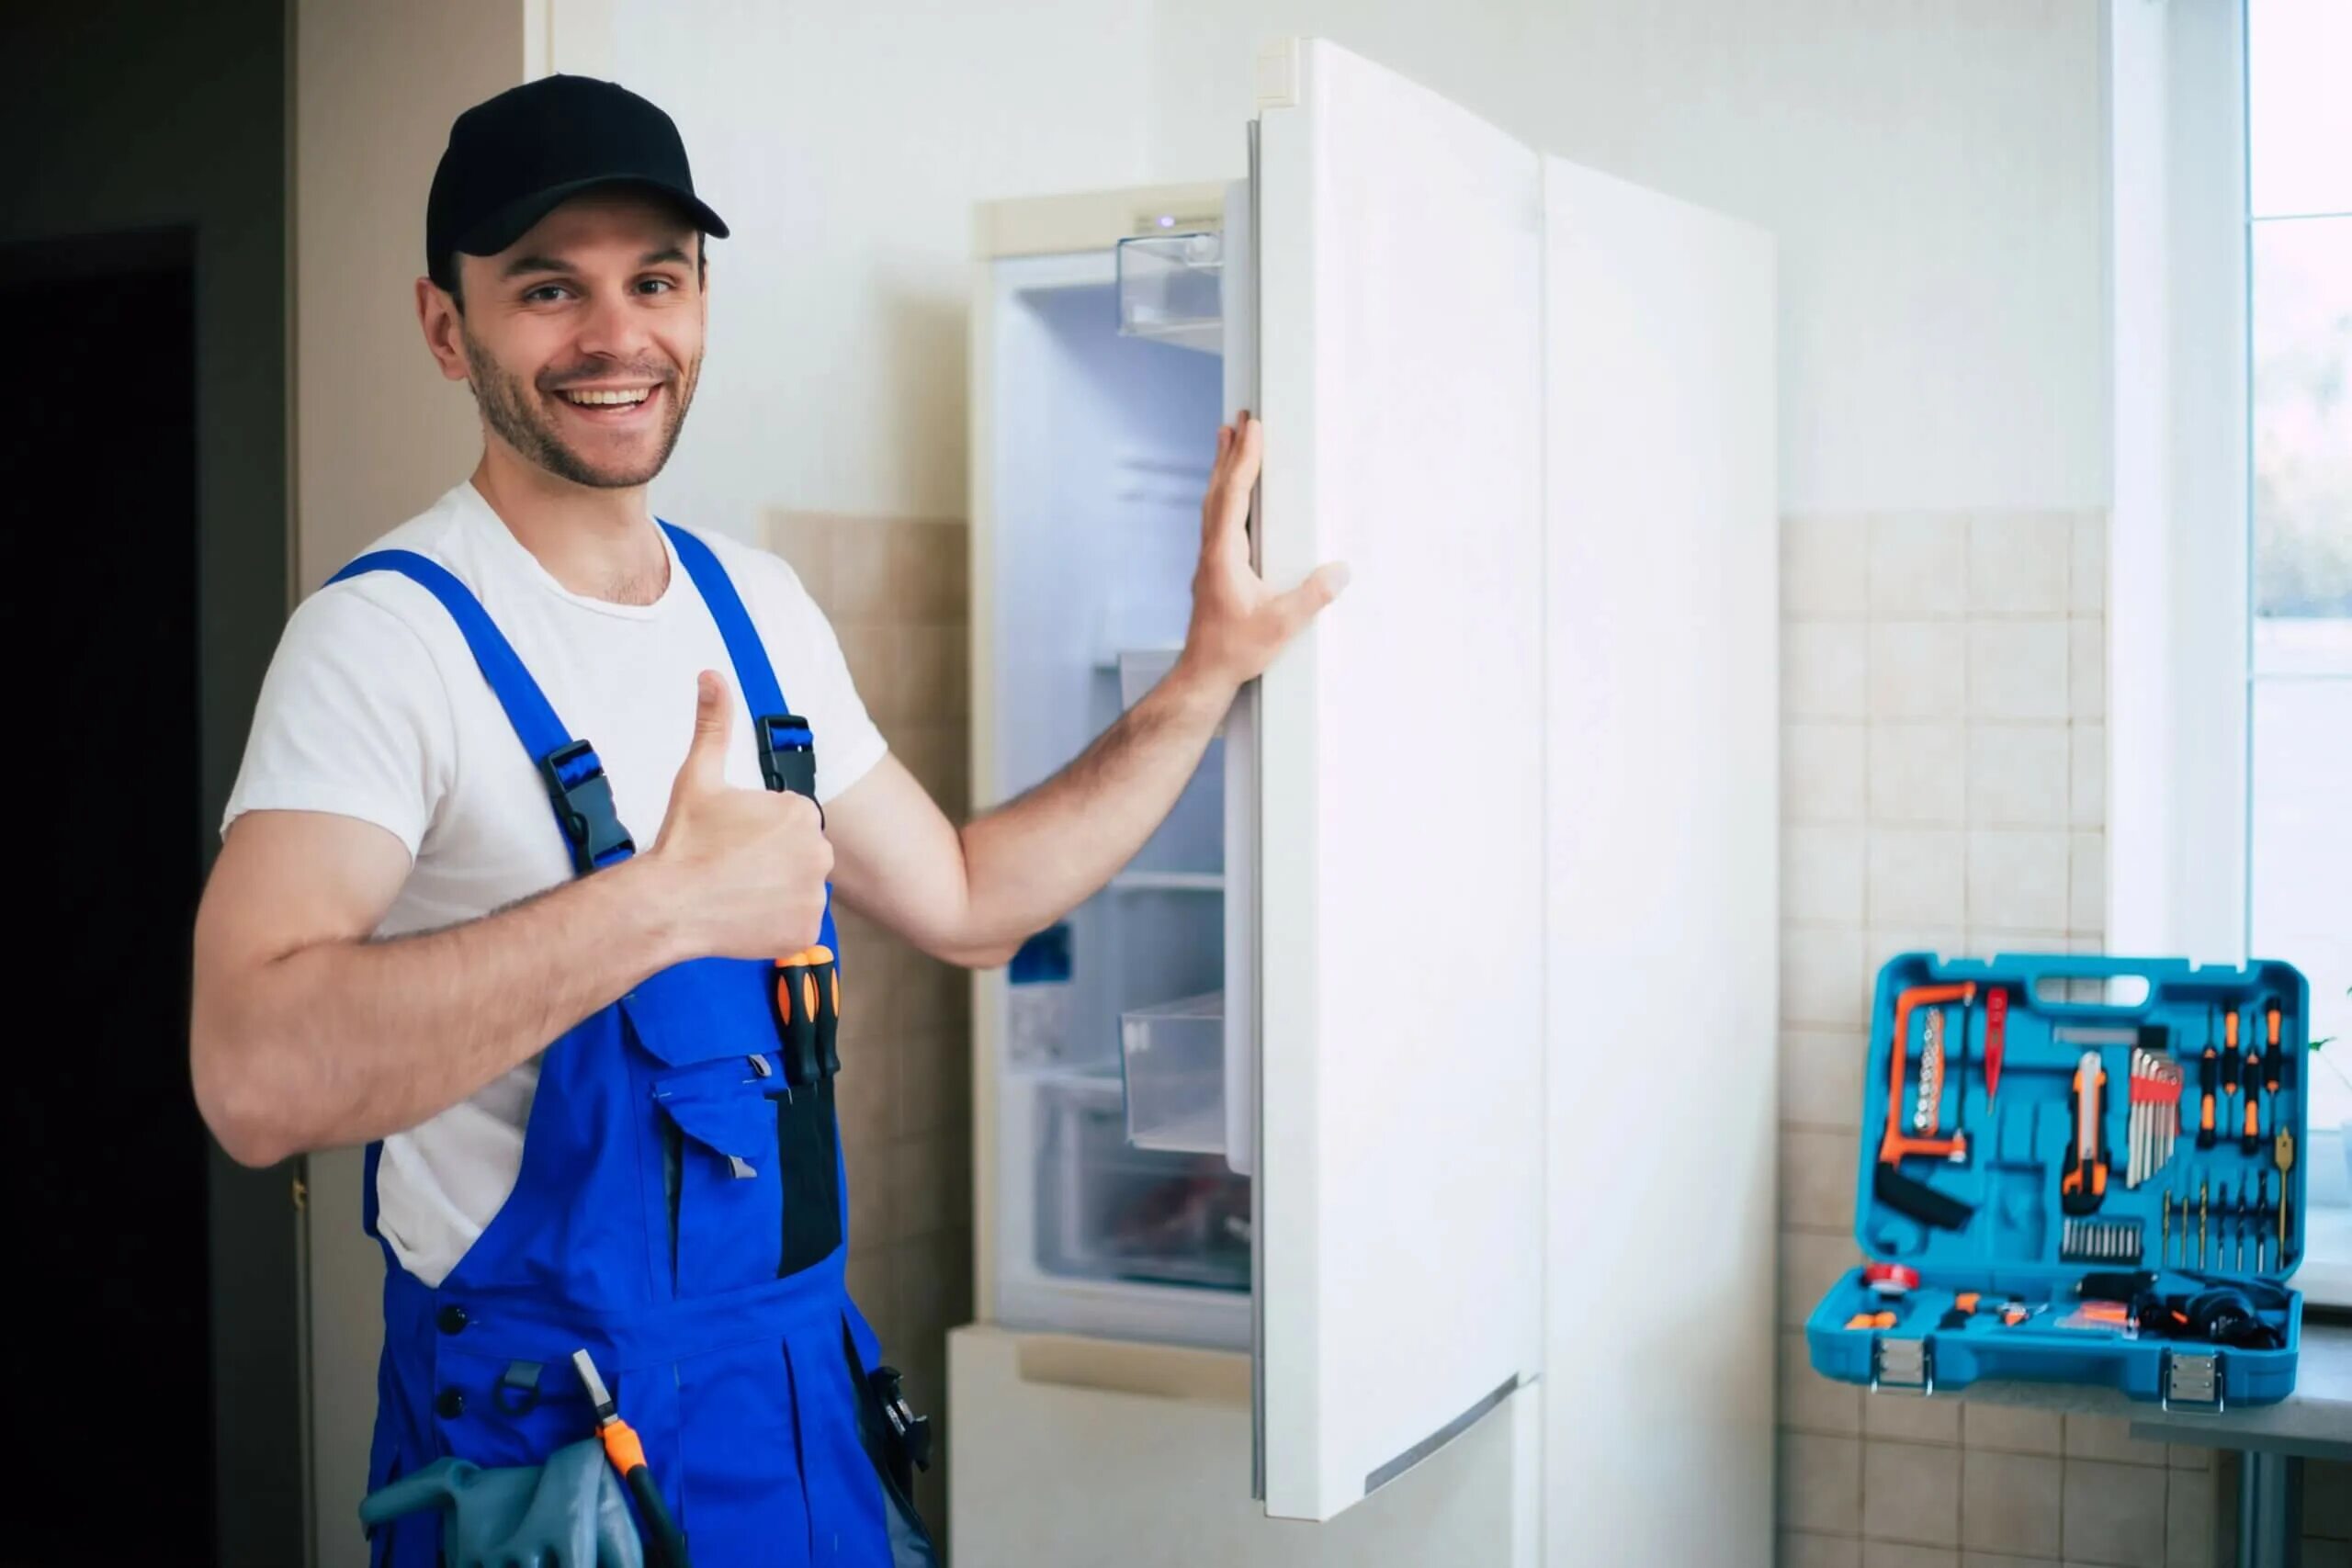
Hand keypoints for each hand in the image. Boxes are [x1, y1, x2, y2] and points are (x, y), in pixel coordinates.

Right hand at [647, 671, 833, 959]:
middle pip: (799, 852)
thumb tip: (711, 676)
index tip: (731, 839)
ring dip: (775, 888)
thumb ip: (713, 724)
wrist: (667, 904)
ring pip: (798, 886)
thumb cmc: (683, 841)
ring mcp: (815, 894)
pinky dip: (776, 921)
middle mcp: (819, 851)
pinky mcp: (806, 930)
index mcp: (801, 812)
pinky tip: (745, 913)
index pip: (789, 819)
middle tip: (731, 866)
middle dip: (771, 858)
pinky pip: (797, 921)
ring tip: (736, 890)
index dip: (757, 829)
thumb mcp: (698, 775)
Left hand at [1179, 411, 1346, 692]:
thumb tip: (1341, 572)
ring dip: (1222, 468)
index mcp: (1224, 555)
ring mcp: (1210, 559)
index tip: (1253, 428)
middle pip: (1218, 489)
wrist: (1204, 673)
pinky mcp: (1214, 569)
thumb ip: (1312, 597)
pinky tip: (1231, 494)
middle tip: (1238, 418)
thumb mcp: (1281, 625)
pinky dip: (1224, 494)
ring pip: (1214, 502)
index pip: (1234, 495)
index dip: (1245, 459)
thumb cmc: (1235, 650)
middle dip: (1230, 451)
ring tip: (1227, 439)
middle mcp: (1212, 551)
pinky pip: (1218, 518)